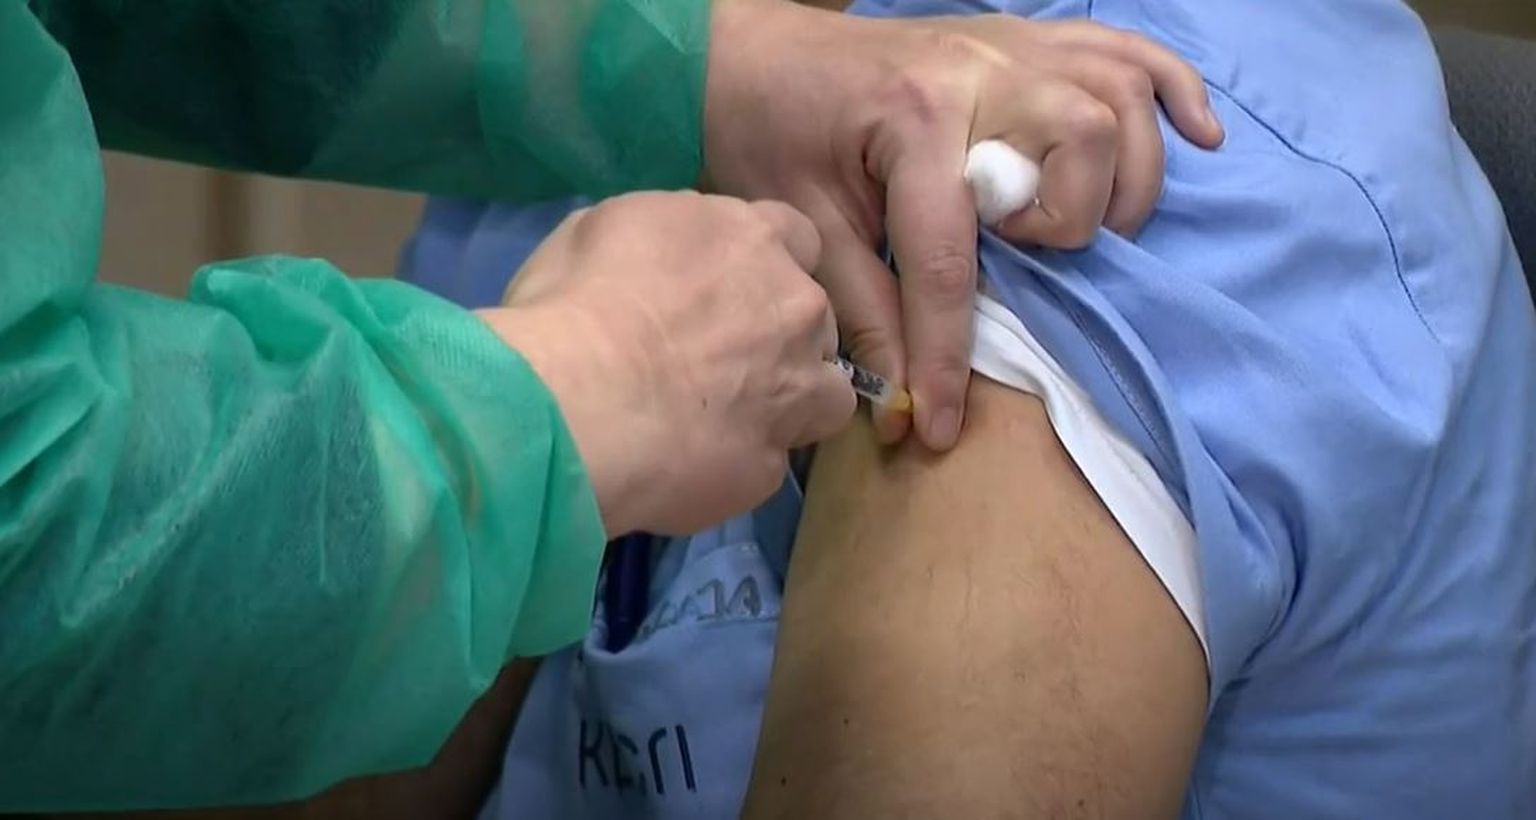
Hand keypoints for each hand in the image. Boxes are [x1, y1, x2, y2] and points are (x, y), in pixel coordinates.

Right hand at [478, 192, 854, 535]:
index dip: (766, 264)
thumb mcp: (595, 229)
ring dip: (791, 402)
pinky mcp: (772, 463)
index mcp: (751, 237)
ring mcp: (795, 389)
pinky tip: (694, 465)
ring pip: (826, 394)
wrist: (579, 402)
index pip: (796, 236)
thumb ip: (655, 239)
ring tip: (730, 420)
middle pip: (813, 318)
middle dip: (780, 335)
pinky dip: (742, 461)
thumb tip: (656, 259)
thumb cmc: (574, 302)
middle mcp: (793, 307)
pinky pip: (771, 460)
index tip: (729, 287)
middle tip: (719, 359)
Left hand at [703, 1, 1223, 450]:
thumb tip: (900, 404)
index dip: (947, 353)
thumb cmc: (768, 136)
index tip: (942, 425)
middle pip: (1082, 140)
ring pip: (1118, 96)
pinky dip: (1174, 92)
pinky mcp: (1026, 38)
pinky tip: (1197, 140)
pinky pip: (1128, 49)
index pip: (950, 256)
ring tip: (1078, 223)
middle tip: (1023, 255)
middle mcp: (977, 71)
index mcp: (911, 120)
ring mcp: (1011, 45)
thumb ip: (862, 309)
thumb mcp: (805, 226)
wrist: (749, 56)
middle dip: (1067, 223)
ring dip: (1124, 173)